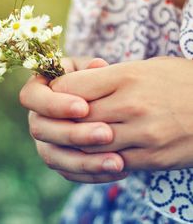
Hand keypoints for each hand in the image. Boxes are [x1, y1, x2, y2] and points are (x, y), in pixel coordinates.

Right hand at [20, 57, 127, 182]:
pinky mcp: (58, 159)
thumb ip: (92, 69)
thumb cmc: (94, 80)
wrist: (101, 101)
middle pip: (40, 129)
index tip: (84, 107)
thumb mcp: (92, 69)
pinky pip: (68, 172)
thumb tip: (97, 66)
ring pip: (52, 156)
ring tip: (117, 161)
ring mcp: (45, 140)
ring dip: (84, 161)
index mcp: (38, 90)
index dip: (54, 104)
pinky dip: (92, 173)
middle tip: (106, 133)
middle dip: (72, 133)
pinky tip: (119, 169)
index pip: (31, 97)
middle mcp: (36, 117)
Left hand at [50, 57, 192, 170]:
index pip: (72, 86)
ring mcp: (142, 134)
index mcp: (126, 76)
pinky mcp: (151, 157)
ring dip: (74, 143)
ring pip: (88, 144)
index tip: (56, 93)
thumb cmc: (177, 80)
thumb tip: (72, 85)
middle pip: (75, 117)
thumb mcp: (142, 67)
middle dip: (60, 119)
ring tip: (69, 137)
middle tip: (55, 119)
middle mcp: (131, 105)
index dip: (57, 91)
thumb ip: (106, 77)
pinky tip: (90, 154)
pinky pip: (109, 164)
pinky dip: (94, 160)